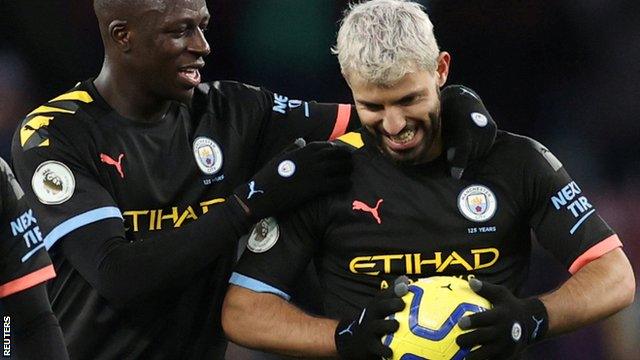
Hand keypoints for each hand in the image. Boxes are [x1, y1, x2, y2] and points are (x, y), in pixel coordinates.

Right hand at [234, 139, 352, 220]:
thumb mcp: (281, 156)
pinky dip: (345, 183)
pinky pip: (338, 183)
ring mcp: (317, 172)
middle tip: (350, 165)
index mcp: (305, 149)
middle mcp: (314, 158)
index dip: (338, 151)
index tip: (341, 156)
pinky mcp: (317, 187)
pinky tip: (347, 186)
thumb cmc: (270, 175)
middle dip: (346, 159)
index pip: (330, 146)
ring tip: (349, 175)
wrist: (263, 193)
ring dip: (348, 171)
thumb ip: (293, 147)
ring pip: (342, 168)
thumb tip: (302, 140)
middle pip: (339, 155)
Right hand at [334, 276, 409, 359]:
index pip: (385, 294)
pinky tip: (391, 352)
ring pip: (377, 325)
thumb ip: (393, 294)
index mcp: (377, 305)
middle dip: (390, 304)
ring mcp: (369, 330)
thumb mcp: (381, 307)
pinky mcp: (369, 345)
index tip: (406, 287)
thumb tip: (406, 279)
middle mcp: (372, 315)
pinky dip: (383, 349)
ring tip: (396, 326)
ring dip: (387, 325)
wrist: (356, 342)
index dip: (394, 290)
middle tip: (402, 305)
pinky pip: (376, 347)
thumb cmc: (376, 322)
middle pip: (379, 306)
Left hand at [440, 85, 496, 178]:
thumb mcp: (442, 130)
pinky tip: (470, 144)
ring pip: (480, 152)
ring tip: (462, 148)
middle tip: (453, 156)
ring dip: (471, 154)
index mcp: (463, 129)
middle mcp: (478, 129)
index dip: (458, 165)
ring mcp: (487, 129)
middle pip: (472, 155)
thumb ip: (448, 146)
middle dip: (463, 159)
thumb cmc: (445, 116)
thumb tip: (449, 163)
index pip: (463, 152)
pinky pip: (485, 146)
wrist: (461, 97)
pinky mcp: (493, 129)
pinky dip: (478, 148)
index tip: (456, 175)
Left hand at [456, 278, 547, 359]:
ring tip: (464, 358)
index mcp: (501, 316)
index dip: (473, 321)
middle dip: (471, 340)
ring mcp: (506, 345)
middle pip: (485, 337)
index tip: (460, 323)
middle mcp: (504, 331)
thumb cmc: (510, 306)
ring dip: (476, 356)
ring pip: (489, 353)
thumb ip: (486, 288)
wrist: (531, 323)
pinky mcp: (508, 355)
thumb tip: (470, 281)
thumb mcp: (501, 294)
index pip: (485, 319)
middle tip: (458, 341)